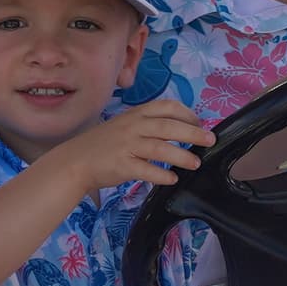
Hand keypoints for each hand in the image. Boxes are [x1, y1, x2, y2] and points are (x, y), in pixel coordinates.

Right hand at [66, 102, 213, 196]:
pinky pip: (147, 170)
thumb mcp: (126, 125)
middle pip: (169, 126)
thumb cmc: (104, 144)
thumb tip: (181, 130)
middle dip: (193, 133)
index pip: (167, 106)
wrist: (75, 161)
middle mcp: (133, 126)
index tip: (200, 123)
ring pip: (161, 148)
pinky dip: (162, 175)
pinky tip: (173, 179)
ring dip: (182, 156)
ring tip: (195, 163)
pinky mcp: (122, 165)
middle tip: (210, 140)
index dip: (187, 114)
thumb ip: (149, 125)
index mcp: (136, 113)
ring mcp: (127, 146)